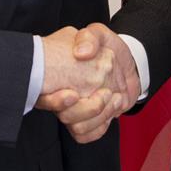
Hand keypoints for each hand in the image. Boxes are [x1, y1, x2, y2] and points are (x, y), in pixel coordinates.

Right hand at [37, 24, 140, 142]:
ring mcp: (74, 111)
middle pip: (63, 116)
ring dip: (98, 116)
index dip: (55, 101)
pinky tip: (111, 111)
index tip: (72, 94)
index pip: (43, 97)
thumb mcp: (99, 34)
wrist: (126, 65)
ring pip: (77, 128)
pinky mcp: (86, 123)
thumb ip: (89, 37)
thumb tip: (80, 53)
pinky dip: (100, 127)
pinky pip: (85, 136)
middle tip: (106, 93)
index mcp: (57, 77)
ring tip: (115, 98)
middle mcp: (62, 96)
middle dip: (86, 109)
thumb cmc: (107, 49)